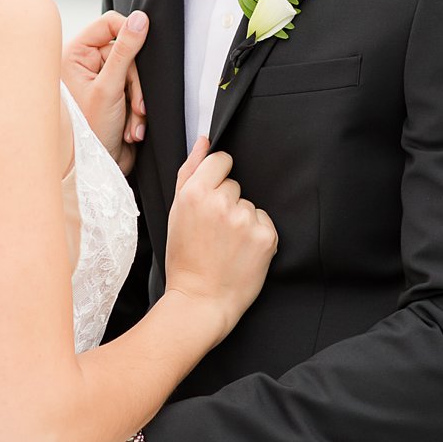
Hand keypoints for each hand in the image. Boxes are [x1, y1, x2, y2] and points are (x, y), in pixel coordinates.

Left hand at [61, 10, 147, 170]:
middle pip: (128, 51)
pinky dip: (139, 111)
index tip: (144, 49)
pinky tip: (132, 129)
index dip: (130, 34)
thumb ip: (125, 51)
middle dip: (136, 84)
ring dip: (139, 101)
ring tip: (133, 124)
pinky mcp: (116, 96)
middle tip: (137, 106)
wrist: (97, 168)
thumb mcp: (109, 88)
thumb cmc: (90, 131)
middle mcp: (87, 64)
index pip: (109, 24)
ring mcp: (102, 80)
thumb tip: (141, 19)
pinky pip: (138, 90)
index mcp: (75, 54)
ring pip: (137, 73)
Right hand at [165, 137, 277, 336]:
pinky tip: (242, 251)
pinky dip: (257, 234)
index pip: (220, 160)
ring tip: (227, 245)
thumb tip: (204, 141)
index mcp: (195, 193)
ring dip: (242, 220)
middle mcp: (221, 202)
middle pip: (235, 184)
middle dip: (227, 202)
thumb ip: (190, 171)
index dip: (216, 179)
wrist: (201, 300)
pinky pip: (265, 221)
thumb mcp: (177, 213)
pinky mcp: (266, 236)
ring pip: (250, 204)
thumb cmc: (185, 259)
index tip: (212, 198)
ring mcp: (245, 219)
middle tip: (214, 231)